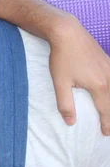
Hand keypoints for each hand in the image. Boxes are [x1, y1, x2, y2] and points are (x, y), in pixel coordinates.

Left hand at [48, 15, 109, 134]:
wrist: (67, 32)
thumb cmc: (62, 58)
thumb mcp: (60, 83)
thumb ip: (65, 104)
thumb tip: (71, 123)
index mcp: (99, 86)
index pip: (106, 110)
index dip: (106, 124)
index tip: (105, 134)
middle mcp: (109, 78)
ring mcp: (109, 67)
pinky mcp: (107, 59)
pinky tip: (109, 86)